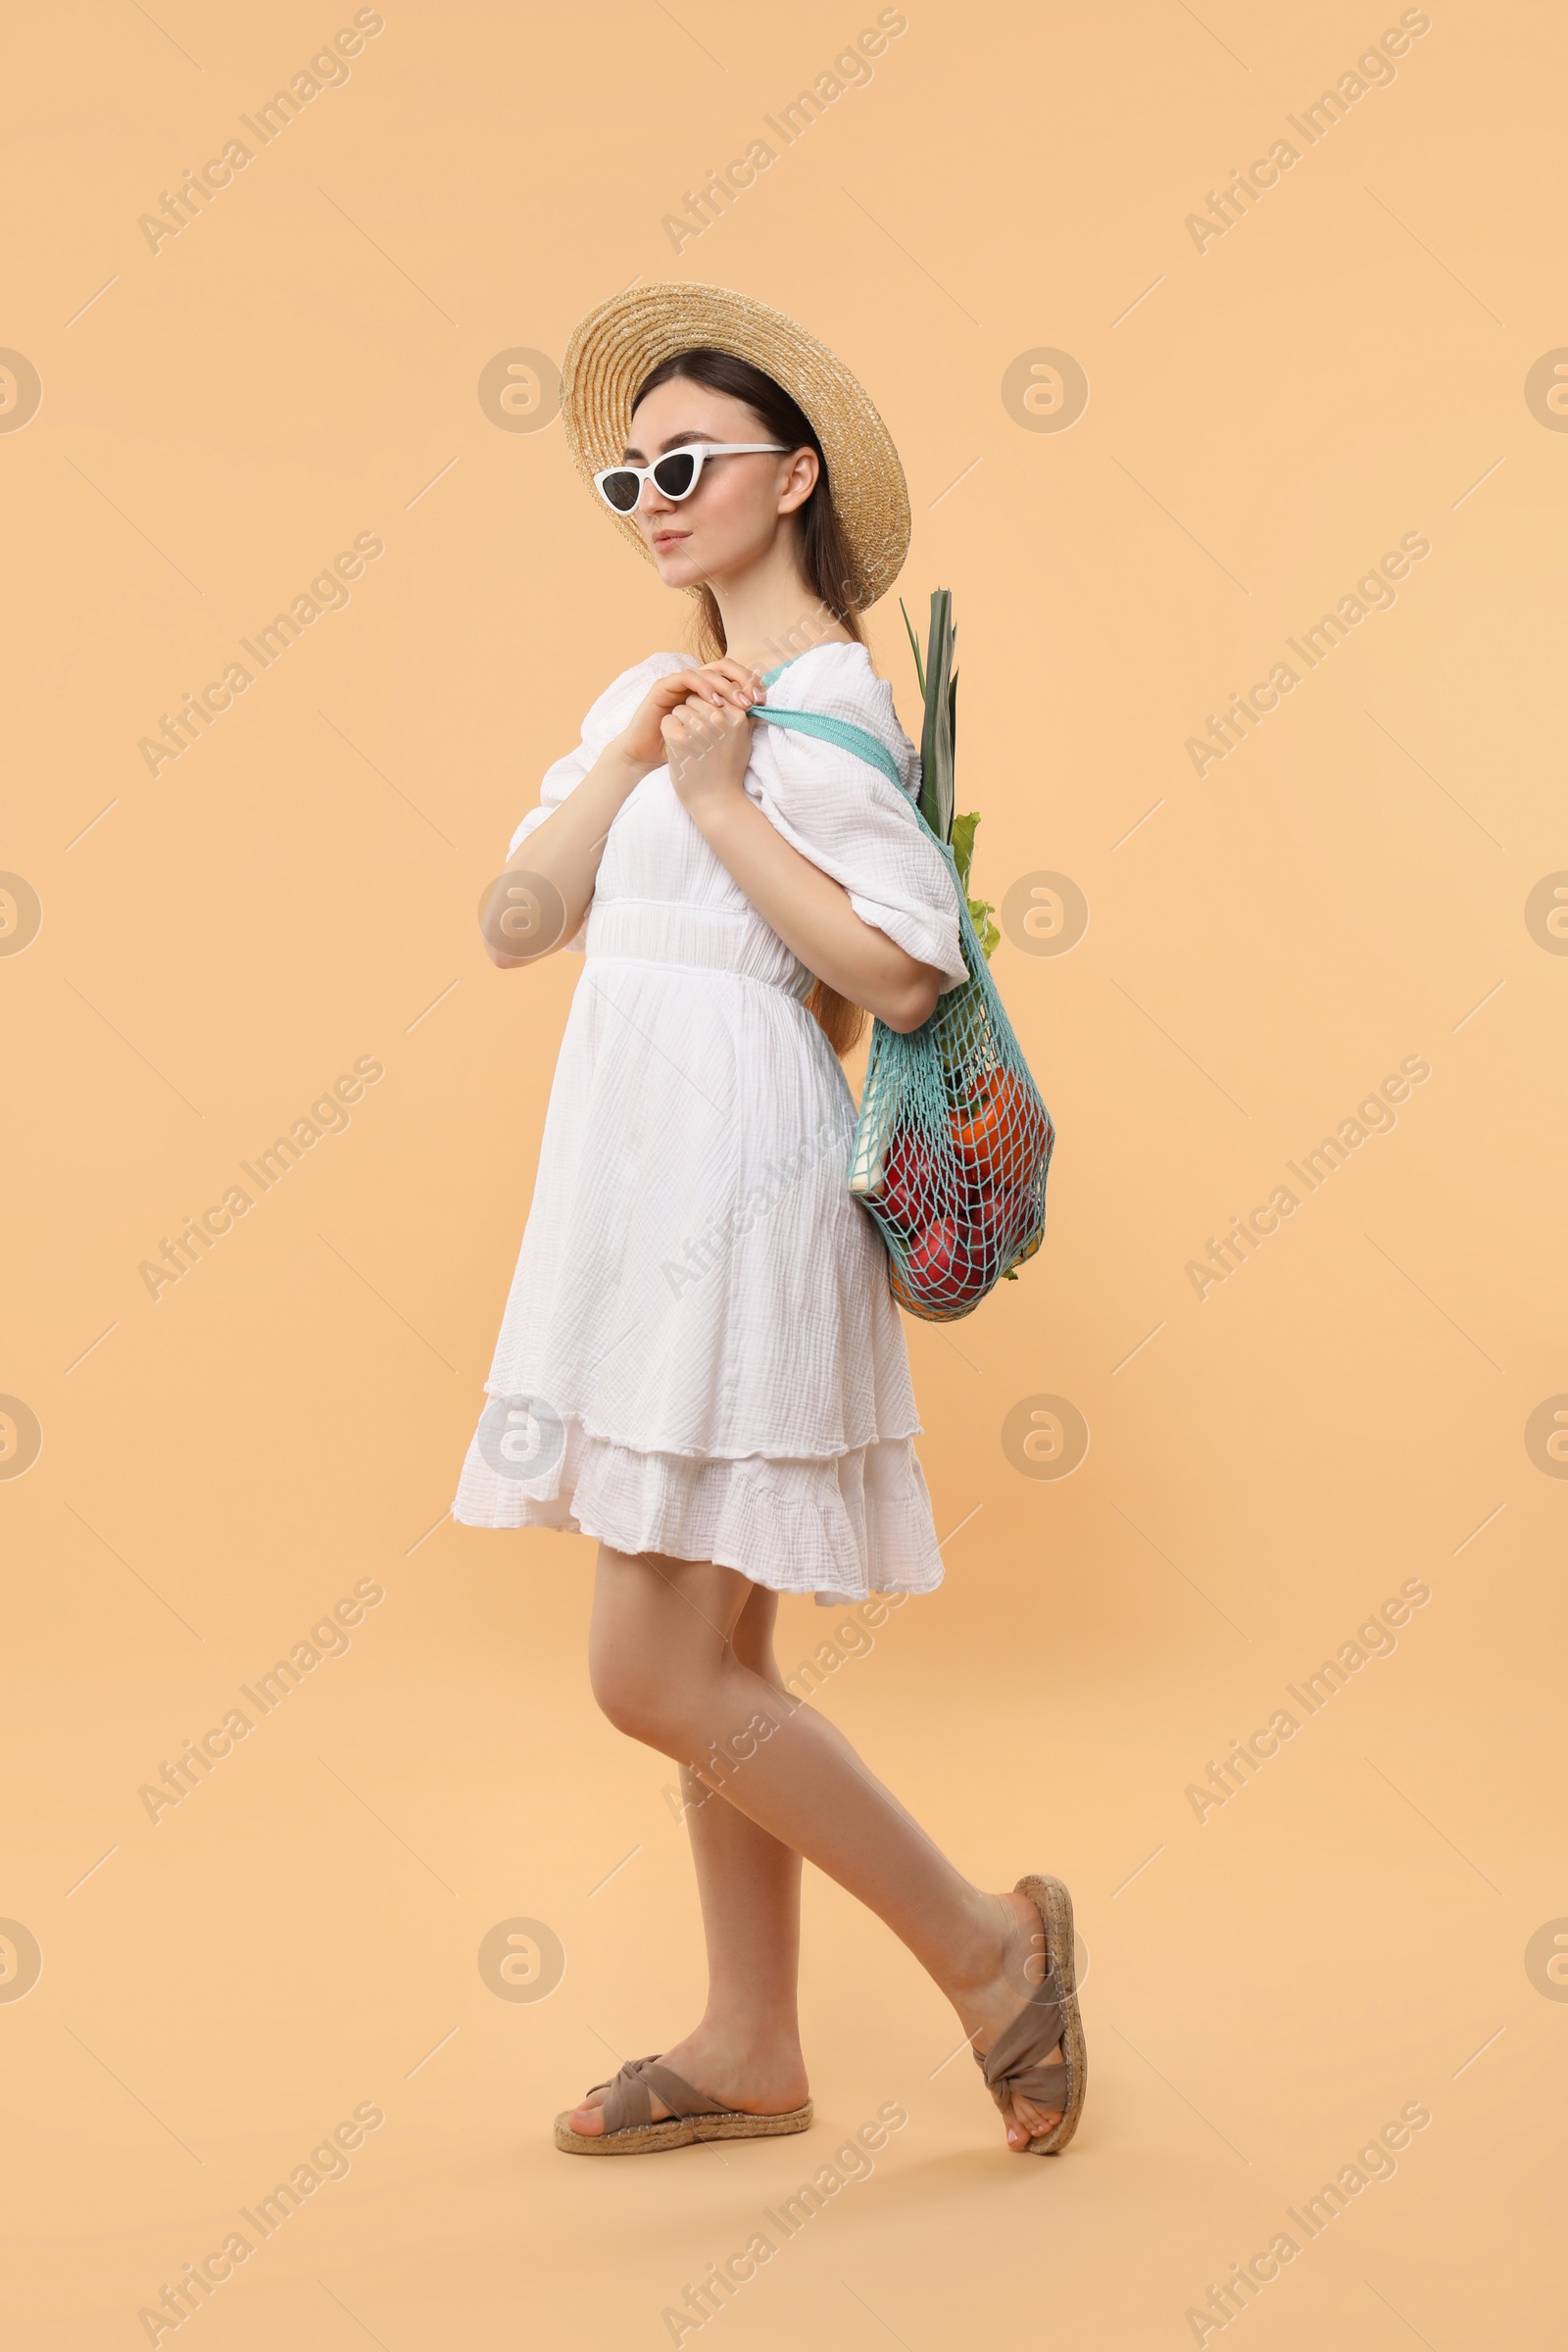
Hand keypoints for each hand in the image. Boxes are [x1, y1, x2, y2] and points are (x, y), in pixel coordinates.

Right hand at [613, 660, 763, 770]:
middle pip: (724, 667)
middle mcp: (695, 683)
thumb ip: (732, 723)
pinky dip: (703, 686)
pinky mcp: (664, 686)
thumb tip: (760, 714)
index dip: (750, 684)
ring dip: (726, 684)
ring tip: (738, 702)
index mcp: (708, 691)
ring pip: (707, 671)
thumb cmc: (682, 751)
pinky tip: (715, 702)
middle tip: (754, 698)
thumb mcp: (713, 736)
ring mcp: (679, 682)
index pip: (734, 676)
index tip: (763, 701)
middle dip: (742, 680)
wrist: (648, 758)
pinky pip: (687, 677)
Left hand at [663, 691, 753, 811]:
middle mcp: (719, 718)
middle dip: (693, 713)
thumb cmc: (728, 771)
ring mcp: (699, 727)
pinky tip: (678, 748)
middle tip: (698, 738)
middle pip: (696, 698)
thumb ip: (745, 717)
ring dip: (680, 723)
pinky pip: (667, 720)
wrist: (716, 800)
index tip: (710, 729)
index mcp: (737, 716)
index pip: (714, 693)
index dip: (708, 708)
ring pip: (680, 708)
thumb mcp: (744, 741)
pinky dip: (669, 732)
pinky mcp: (679, 737)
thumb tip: (750, 697)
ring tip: (689, 744)